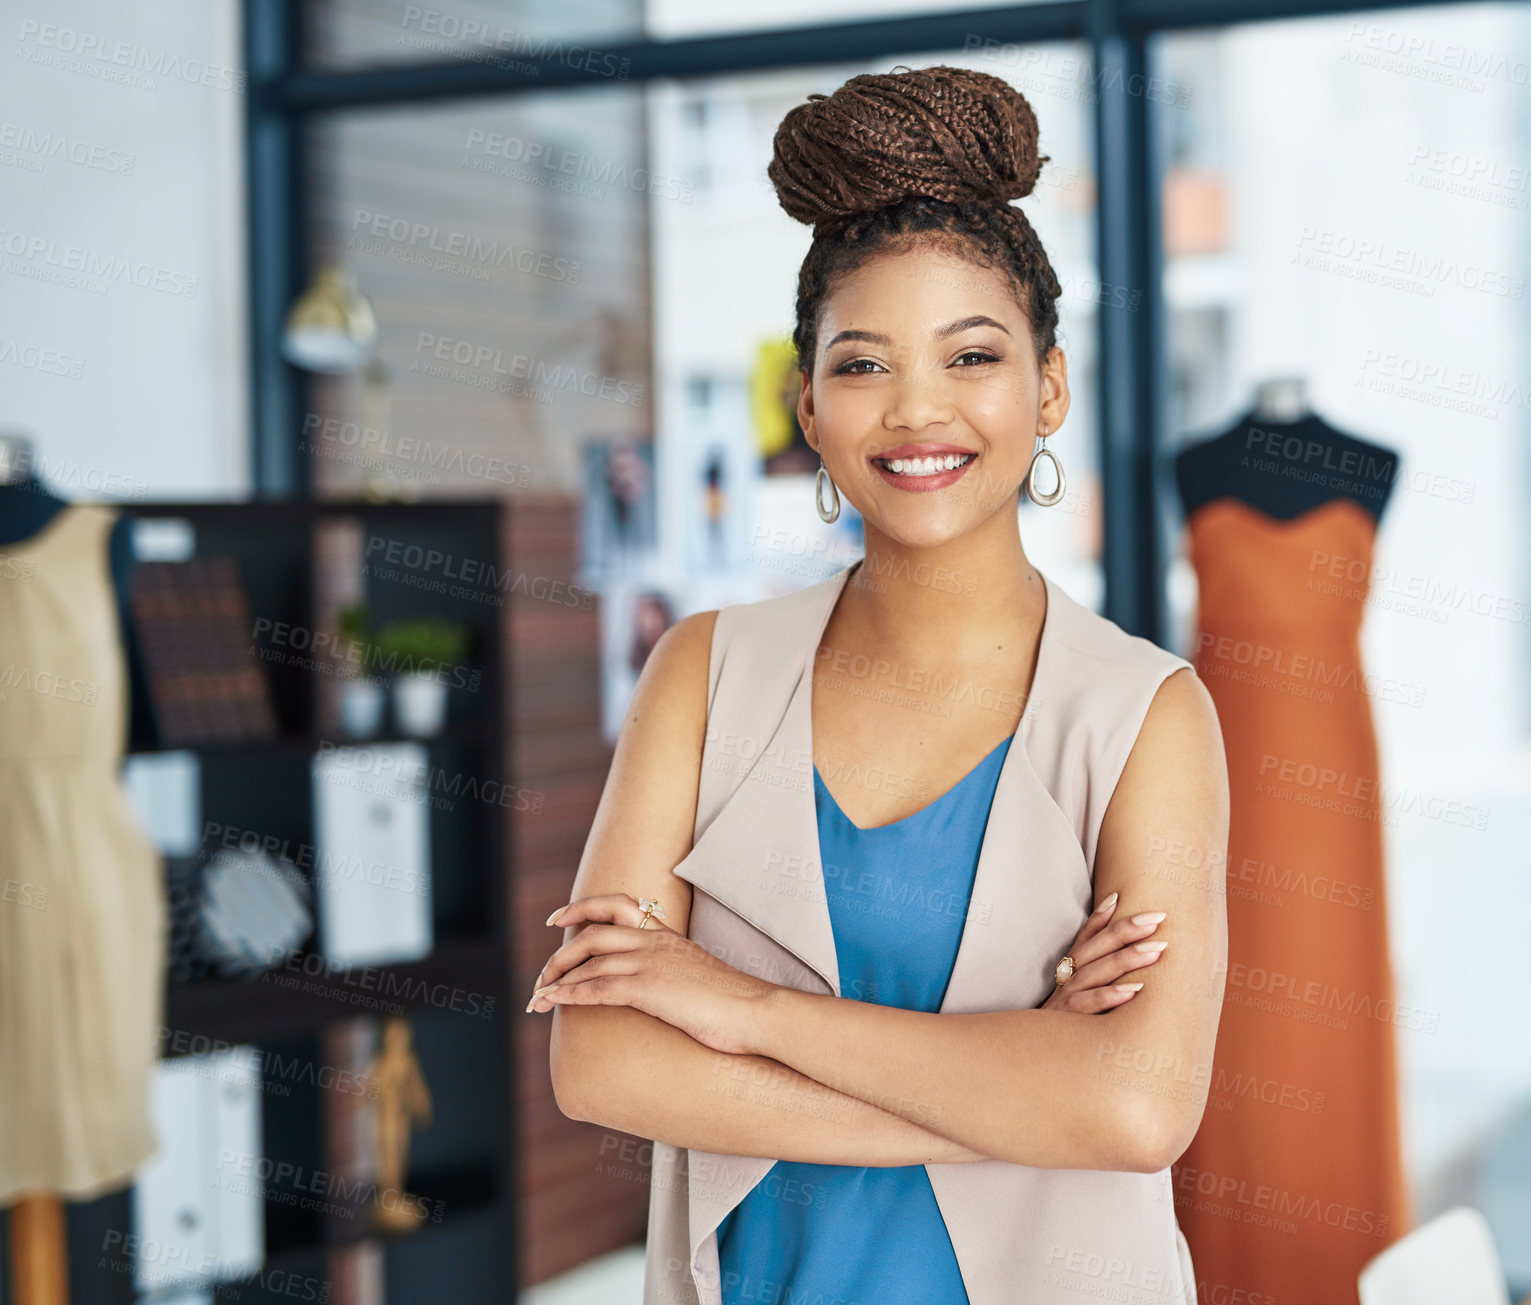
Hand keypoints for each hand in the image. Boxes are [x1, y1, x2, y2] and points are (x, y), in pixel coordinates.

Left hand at [525, 893, 776, 1055]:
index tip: (558, 920)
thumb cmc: (735, 1002)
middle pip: (592, 932)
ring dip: (556, 979)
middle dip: (560, 953)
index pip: (617, 904)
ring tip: (536, 998)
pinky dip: (568, 994)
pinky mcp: (649, 989)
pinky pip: (597, 989)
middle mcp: (654, 942)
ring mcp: (651, 963)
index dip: (582, 907)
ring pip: (589, 962)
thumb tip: (664, 985)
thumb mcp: (699, 975)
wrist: (758, 1011)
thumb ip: (675, 971)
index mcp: (666, 935)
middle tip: (542, 974)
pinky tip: (551, 1003)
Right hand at [1040, 893, 1167, 1013]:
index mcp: (1069, 970)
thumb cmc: (1062, 1024)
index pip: (1086, 937)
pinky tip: (1134, 991)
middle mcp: (1067, 979)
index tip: (1123, 898)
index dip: (1103, 917)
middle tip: (1157, 917)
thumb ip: (1093, 974)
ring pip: (1096, 972)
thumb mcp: (1074, 996)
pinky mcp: (1068, 1020)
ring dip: (1126, 958)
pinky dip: (1110, 996)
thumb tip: (1123, 956)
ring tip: (1157, 948)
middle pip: (1097, 948)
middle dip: (1127, 930)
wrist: (1031, 1056)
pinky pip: (1090, 1005)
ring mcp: (1066, 998)